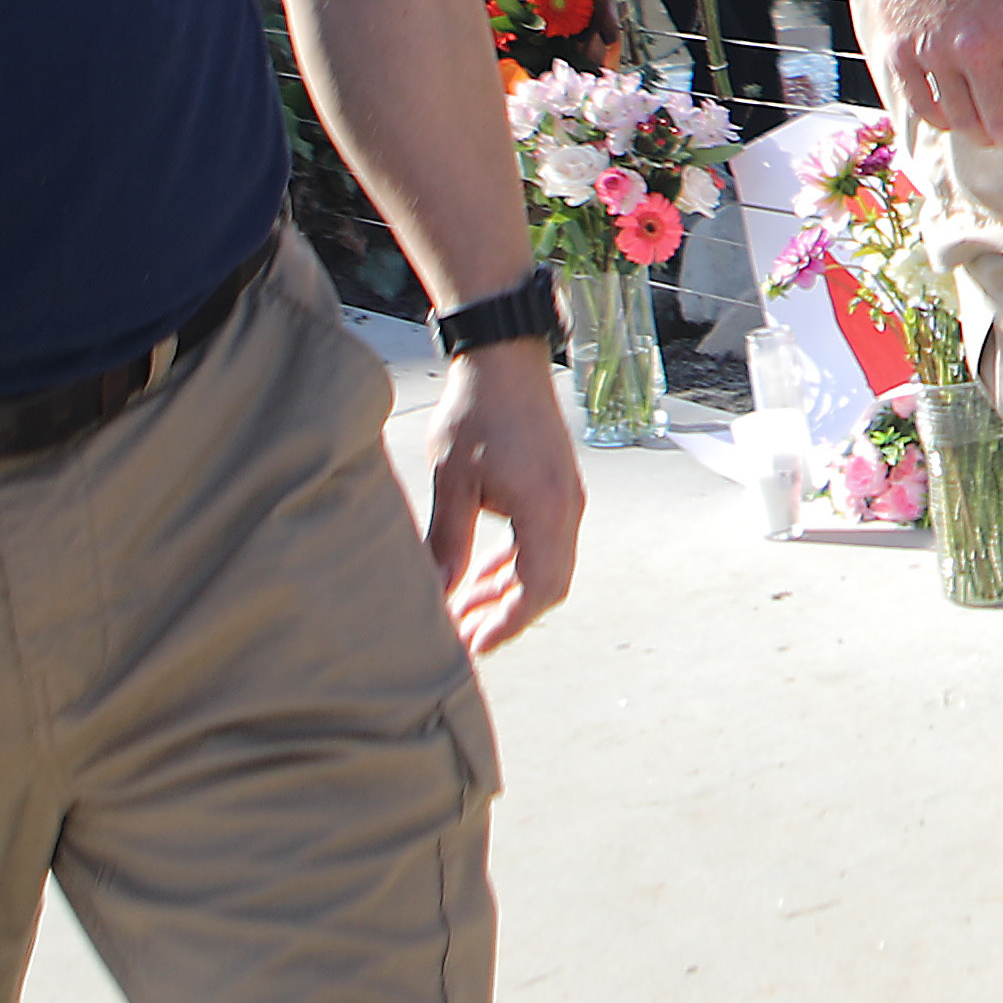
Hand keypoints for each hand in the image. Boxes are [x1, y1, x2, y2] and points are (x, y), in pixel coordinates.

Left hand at [427, 342, 585, 653]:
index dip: (508, 624)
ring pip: (545, 565)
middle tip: (464, 637)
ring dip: (507, 591)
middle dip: (506, 616)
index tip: (474, 646)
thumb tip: (437, 593)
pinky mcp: (554, 487)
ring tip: (465, 611)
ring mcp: (564, 497)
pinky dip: (513, 564)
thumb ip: (448, 543)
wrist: (503, 356)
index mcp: (546, 509)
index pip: (538, 589)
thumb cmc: (478, 411)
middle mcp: (566, 508)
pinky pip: (541, 541)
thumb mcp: (453, 483)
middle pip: (548, 585)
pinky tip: (481, 574)